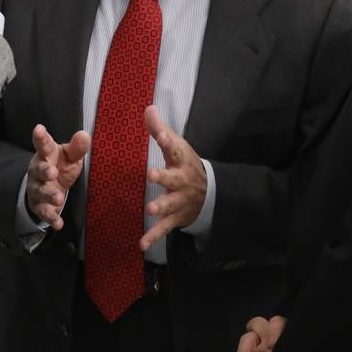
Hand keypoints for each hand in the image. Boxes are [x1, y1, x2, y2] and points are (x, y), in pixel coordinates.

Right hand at [25, 124, 89, 230]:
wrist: (47, 186)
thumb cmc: (60, 165)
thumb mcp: (70, 156)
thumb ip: (77, 147)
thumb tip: (85, 135)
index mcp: (46, 155)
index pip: (43, 144)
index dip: (40, 137)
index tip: (39, 129)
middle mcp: (37, 171)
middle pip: (38, 170)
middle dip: (44, 171)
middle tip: (52, 172)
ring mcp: (36, 188)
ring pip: (40, 192)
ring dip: (49, 195)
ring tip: (59, 198)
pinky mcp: (39, 205)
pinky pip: (44, 212)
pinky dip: (51, 218)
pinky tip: (58, 224)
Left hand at [139, 105, 206, 251]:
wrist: (208, 192)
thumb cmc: (185, 164)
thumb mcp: (177, 145)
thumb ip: (159, 128)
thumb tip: (147, 107)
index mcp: (181, 161)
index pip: (175, 149)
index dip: (168, 141)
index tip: (161, 135)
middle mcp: (182, 181)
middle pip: (173, 178)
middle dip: (163, 177)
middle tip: (151, 174)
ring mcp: (180, 200)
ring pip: (170, 204)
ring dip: (160, 206)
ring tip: (150, 208)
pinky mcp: (176, 217)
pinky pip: (164, 228)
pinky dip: (154, 236)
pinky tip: (142, 244)